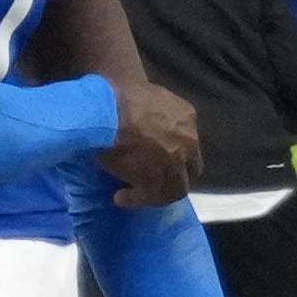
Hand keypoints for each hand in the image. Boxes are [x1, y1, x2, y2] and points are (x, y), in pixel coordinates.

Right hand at [104, 75, 196, 205]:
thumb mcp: (146, 97)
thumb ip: (154, 113)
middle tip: (152, 177)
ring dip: (156, 191)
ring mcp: (177, 163)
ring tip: (133, 193)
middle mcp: (189, 140)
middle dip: (173, 173)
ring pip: (176, 187)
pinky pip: (153, 197)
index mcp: (186, 116)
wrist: (108, 112)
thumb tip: (142, 125)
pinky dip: (137, 199)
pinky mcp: (159, 183)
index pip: (188, 141)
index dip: (176, 152)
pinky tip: (121, 198)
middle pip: (189, 167)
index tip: (159, 157)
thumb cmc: (118, 97)